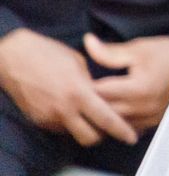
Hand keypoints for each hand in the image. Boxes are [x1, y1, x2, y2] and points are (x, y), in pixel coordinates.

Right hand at [0, 27, 139, 146]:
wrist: (15, 58)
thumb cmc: (49, 53)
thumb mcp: (79, 63)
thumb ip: (92, 83)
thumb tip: (102, 95)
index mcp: (79, 92)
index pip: (106, 119)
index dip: (121, 130)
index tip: (131, 137)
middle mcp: (63, 110)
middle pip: (90, 137)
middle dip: (102, 135)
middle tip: (109, 126)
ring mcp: (48, 117)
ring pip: (73, 134)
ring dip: (84, 128)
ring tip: (90, 114)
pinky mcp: (37, 120)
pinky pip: (59, 128)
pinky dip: (69, 123)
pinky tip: (71, 109)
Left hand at [84, 32, 168, 132]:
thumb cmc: (168, 53)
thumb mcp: (139, 48)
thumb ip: (110, 51)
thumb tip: (87, 42)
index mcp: (140, 88)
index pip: (99, 92)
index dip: (85, 85)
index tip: (78, 77)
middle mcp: (144, 108)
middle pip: (104, 111)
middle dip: (90, 102)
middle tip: (81, 90)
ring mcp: (149, 118)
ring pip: (114, 123)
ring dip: (103, 113)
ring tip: (95, 101)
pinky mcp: (153, 123)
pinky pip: (127, 127)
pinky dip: (117, 120)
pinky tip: (114, 110)